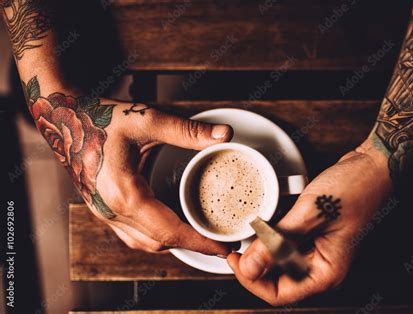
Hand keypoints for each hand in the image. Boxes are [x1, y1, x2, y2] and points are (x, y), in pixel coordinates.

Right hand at [26, 77, 232, 255]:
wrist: (63, 117)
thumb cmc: (102, 116)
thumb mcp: (147, 120)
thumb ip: (188, 131)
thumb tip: (225, 135)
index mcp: (123, 193)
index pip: (169, 231)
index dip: (200, 242)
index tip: (224, 248)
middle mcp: (110, 210)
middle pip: (159, 242)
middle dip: (192, 246)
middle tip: (221, 245)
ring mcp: (102, 213)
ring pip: (144, 243)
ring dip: (173, 244)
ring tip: (201, 238)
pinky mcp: (101, 209)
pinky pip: (132, 234)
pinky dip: (155, 237)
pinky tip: (170, 228)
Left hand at [227, 139, 392, 304]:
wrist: (371, 166)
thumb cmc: (353, 189)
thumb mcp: (310, 214)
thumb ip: (278, 242)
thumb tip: (249, 267)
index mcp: (326, 272)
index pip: (280, 294)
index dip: (252, 281)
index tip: (235, 260)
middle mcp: (321, 266)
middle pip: (277, 280)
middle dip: (254, 267)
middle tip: (236, 246)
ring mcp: (317, 251)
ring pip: (280, 262)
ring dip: (262, 251)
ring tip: (246, 234)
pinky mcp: (313, 235)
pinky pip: (286, 244)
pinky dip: (272, 236)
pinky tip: (262, 223)